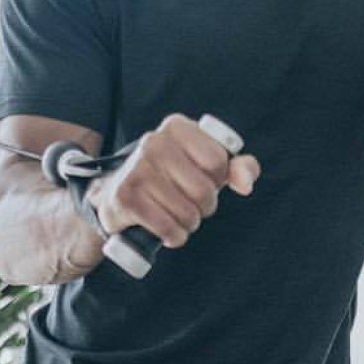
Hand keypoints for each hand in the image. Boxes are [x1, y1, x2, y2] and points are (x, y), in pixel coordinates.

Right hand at [88, 114, 260, 247]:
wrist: (116, 193)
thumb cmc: (172, 177)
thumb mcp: (207, 164)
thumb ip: (238, 168)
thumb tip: (246, 183)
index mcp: (176, 126)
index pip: (218, 160)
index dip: (218, 179)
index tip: (207, 180)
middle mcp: (153, 142)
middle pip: (204, 189)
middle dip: (206, 206)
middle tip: (195, 205)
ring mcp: (136, 169)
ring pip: (187, 212)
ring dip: (191, 223)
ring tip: (181, 217)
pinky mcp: (125, 197)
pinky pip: (168, 228)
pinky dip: (175, 236)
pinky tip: (170, 231)